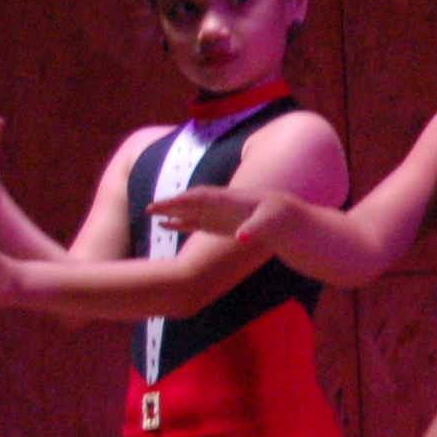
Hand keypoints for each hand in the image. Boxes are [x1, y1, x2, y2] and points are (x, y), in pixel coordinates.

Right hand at [148, 185, 275, 242]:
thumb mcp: (269, 223)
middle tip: (150, 207)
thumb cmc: (279, 216)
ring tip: (150, 213)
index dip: (186, 200)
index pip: (204, 197)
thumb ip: (254, 229)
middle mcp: (221, 204)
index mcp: (231, 199)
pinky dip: (180, 223)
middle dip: (172, 204)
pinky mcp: (219, 223)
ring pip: (190, 210)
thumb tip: (240, 238)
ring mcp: (218, 213)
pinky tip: (166, 225)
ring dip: (171, 212)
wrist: (286, 216)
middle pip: (192, 201)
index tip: (168, 203)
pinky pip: (195, 221)